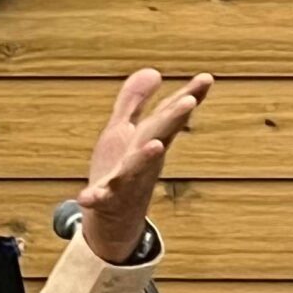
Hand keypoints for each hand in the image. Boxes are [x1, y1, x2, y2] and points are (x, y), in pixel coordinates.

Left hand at [77, 68, 212, 261]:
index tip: (207, 78)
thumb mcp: (123, 132)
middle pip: (159, 137)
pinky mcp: (105, 201)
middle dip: (173, 120)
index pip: (170, 116)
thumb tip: (154, 70)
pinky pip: (100, 199)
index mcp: (148, 141)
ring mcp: (125, 182)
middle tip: (189, 101)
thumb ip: (135, 102)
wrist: (113, 222)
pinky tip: (85, 196)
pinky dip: (93, 198)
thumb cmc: (120, 172)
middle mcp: (142, 160)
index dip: (187, 97)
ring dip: (145, 157)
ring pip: (135, 169)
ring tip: (156, 145)